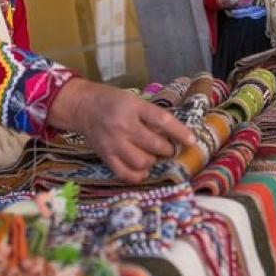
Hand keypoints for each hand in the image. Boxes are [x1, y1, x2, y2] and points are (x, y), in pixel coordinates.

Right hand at [47, 78, 195, 182]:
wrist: (83, 107)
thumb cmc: (112, 101)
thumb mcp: (133, 100)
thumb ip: (151, 115)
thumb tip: (174, 135)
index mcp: (133, 107)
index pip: (162, 120)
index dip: (180, 132)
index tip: (192, 140)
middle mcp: (123, 125)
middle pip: (155, 145)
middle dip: (167, 149)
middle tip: (167, 148)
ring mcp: (113, 143)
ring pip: (142, 162)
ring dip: (153, 161)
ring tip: (152, 155)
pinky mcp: (105, 156)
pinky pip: (125, 174)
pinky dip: (138, 175)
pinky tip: (143, 170)